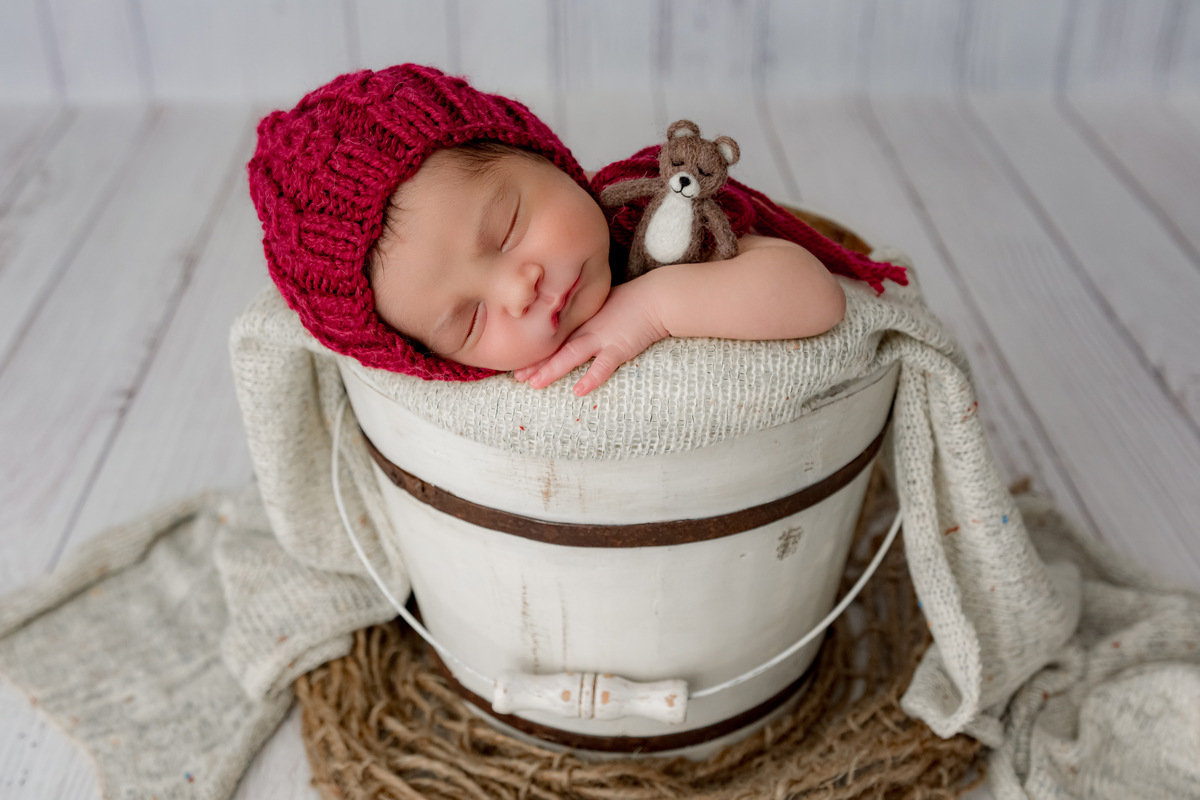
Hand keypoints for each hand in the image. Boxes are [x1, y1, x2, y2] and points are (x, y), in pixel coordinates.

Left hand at [514, 279, 667, 395]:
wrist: (655, 298)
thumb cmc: (631, 300)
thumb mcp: (600, 303)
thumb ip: (583, 313)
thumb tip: (568, 320)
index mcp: (580, 318)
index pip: (552, 336)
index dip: (535, 349)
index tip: (518, 359)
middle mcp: (586, 328)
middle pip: (555, 347)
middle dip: (535, 363)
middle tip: (516, 377)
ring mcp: (601, 338)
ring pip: (570, 356)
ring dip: (551, 370)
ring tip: (534, 384)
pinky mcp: (619, 348)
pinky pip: (603, 366)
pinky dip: (591, 378)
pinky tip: (578, 390)